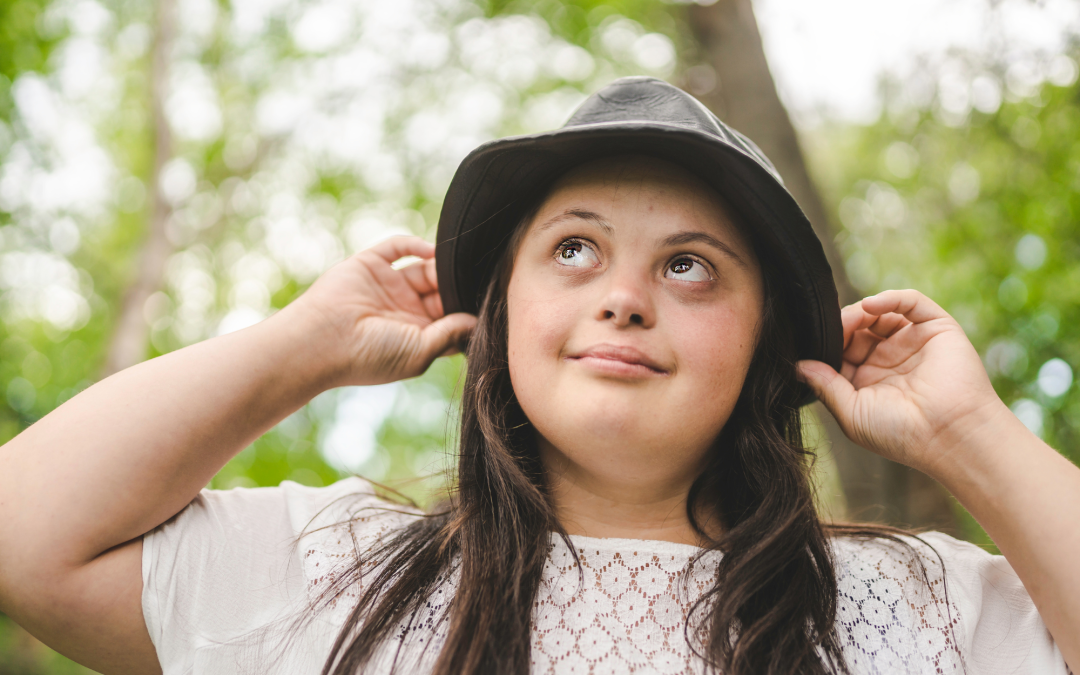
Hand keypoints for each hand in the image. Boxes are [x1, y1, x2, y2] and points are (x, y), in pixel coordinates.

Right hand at [285, 236, 476, 386]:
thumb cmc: (371, 356)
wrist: (322, 341)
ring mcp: (387, 286)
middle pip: (442, 290)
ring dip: (442, 265)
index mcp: (416, 334)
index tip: (490, 302)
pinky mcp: (370, 264)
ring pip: (425, 268)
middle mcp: (404, 309)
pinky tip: (432, 252)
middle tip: (479, 277)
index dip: (467, 309)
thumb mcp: (420, 351)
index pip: (451, 317)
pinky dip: (416, 244)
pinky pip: (397, 247)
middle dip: (458, 285)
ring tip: (460, 263)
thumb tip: (477, 321)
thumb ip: (450, 334)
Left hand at [796, 289, 1007, 475]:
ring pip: (880, 312)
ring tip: (851, 319)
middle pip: (857, 329)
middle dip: (840, 326)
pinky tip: (870, 305)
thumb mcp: (852, 413)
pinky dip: (890, 297)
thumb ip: (825, 386)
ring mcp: (913, 342)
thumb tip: (797, 365)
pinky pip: (911, 302)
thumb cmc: (900, 434)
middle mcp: (890, 358)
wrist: (950, 436)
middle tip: (827, 328)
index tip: (810, 342)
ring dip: (860, 311)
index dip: (826, 344)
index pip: (840, 350)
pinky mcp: (936, 329)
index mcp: (869, 380)